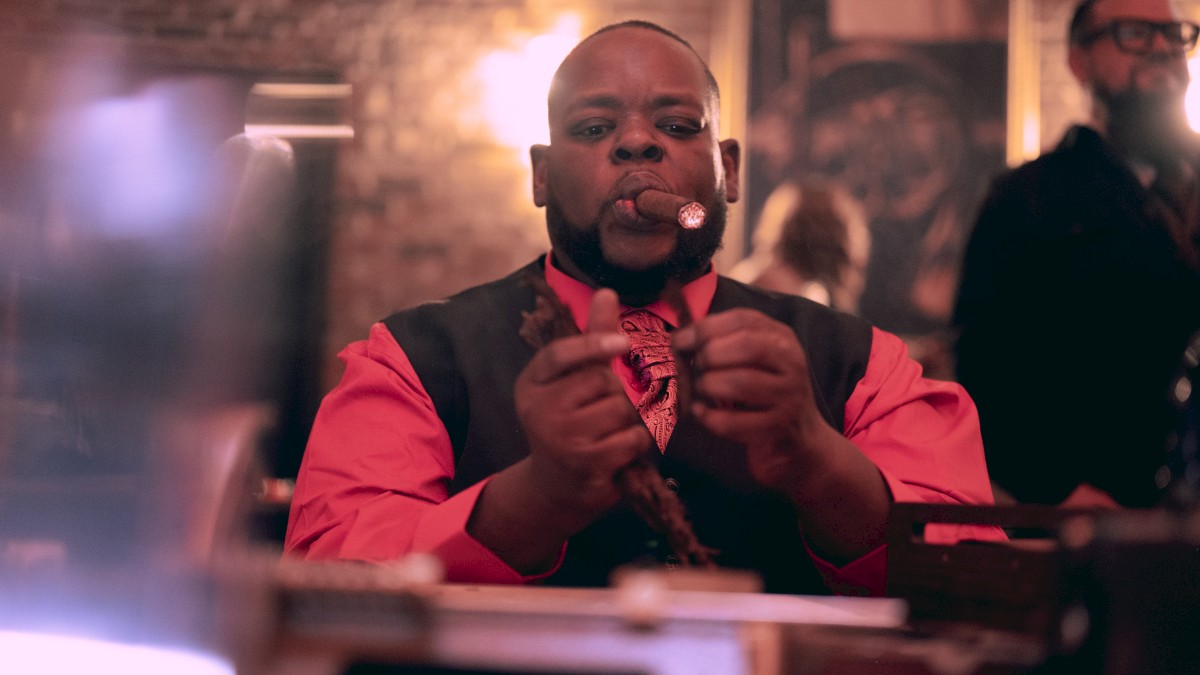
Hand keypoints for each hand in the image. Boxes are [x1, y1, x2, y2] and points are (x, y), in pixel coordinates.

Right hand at [514, 288, 650, 524]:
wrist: (556, 484)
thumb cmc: (570, 421)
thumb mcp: (572, 379)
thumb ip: (591, 339)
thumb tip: (607, 293)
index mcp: (533, 382)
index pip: (560, 354)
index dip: (593, 344)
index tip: (623, 342)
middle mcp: (539, 409)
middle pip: (603, 381)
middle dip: (619, 391)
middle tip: (609, 408)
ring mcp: (560, 439)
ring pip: (621, 409)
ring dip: (630, 418)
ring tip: (612, 430)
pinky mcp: (584, 465)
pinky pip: (630, 438)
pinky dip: (635, 442)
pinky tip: (618, 450)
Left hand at [674, 308, 889, 561]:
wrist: (800, 442)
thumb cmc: (764, 395)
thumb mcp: (754, 361)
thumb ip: (725, 343)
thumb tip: (679, 337)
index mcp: (783, 339)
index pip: (744, 319)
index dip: (706, 327)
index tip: (682, 341)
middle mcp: (792, 364)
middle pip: (748, 346)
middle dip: (710, 355)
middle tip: (695, 368)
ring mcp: (789, 398)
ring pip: (741, 382)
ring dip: (708, 386)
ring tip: (700, 391)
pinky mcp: (778, 429)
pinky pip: (733, 421)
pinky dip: (708, 417)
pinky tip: (701, 413)